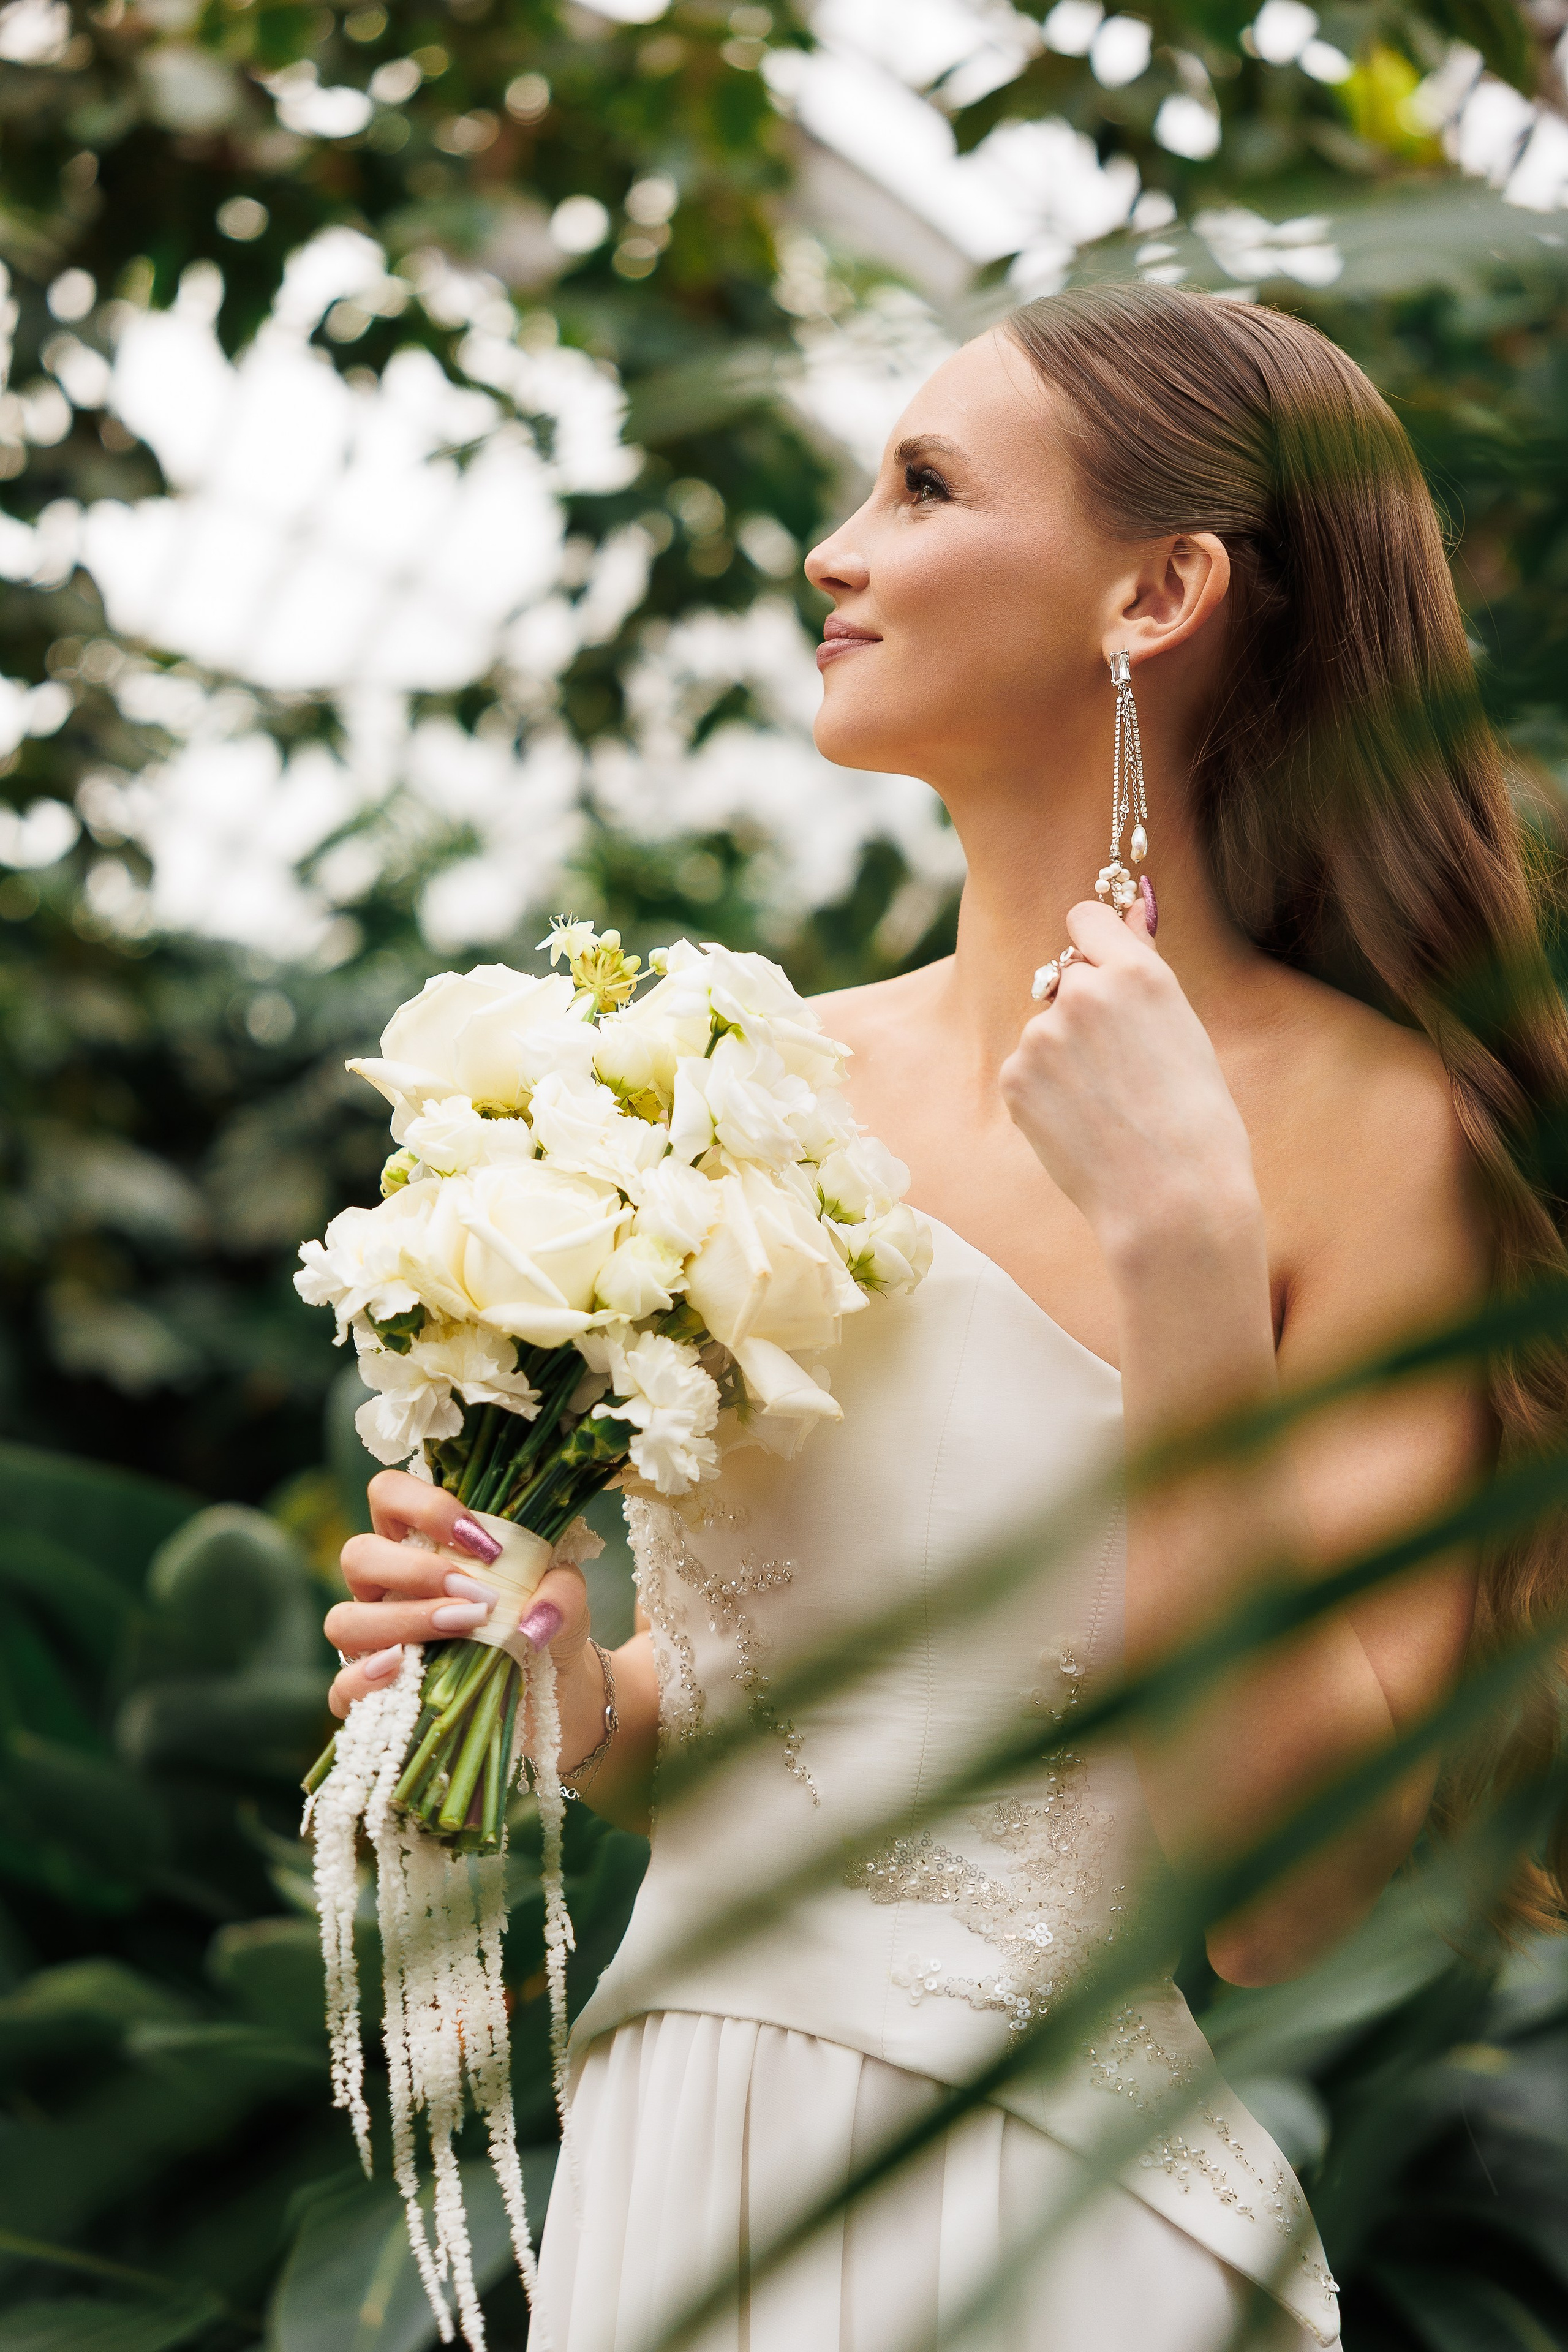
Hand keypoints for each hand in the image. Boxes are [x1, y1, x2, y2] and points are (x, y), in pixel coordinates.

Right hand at [325, 1468, 591, 1719]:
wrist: (557, 1688)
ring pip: (343, 1620)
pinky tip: (402, 1672)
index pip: (389, 1494)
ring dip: (401, 1622)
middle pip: (358, 1554)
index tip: (483, 1543)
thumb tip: (533, 1616)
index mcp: (422, 1541)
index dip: (425, 1507)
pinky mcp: (376, 1694)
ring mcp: (376, 1639)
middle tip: (477, 1598)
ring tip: (458, 1631)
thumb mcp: (564, 1598)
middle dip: (417, 1572)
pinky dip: (363, 1681)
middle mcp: (388, 1584)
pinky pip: (342, 1688)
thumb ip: (559, 1592)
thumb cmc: (544, 1621)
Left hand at [999, 897, 1258, 1262]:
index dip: (1094, 946)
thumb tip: (1133, 903)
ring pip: (1046, 1030)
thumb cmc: (1196, 1120)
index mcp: (1136, 972)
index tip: (1106, 974)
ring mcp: (1042, 1035)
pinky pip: (1027, 1070)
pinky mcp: (1015, 1077)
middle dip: (1084, 1010)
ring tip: (1107, 1106)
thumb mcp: (1184, 1029)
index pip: (1085, 918)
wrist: (1171, 1199)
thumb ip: (1144, 965)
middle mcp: (1083, 992)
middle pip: (1066, 979)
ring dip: (1065, 1057)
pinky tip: (1082, 1125)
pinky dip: (1045, 1094)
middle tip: (1122, 1069)